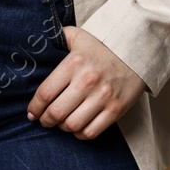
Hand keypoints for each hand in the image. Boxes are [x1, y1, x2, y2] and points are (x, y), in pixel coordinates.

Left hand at [25, 26, 144, 138]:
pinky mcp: (116, 109)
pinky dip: (80, 134)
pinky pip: (91, 132)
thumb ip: (58, 38)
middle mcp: (87, 81)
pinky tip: (77, 127)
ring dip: (62, 127)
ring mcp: (103, 97)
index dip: (35, 107)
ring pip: (72, 124)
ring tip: (61, 123)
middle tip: (44, 120)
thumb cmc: (103, 45)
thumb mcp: (78, 36)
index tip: (31, 113)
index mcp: (74, 63)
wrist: (137, 51)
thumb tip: (39, 41)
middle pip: (56, 112)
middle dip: (46, 120)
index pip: (46, 92)